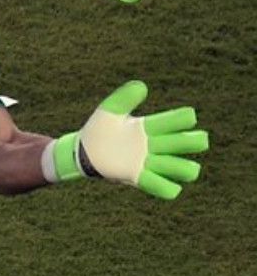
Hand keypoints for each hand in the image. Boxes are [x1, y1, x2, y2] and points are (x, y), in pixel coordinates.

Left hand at [53, 81, 207, 199]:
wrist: (82, 153)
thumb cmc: (98, 130)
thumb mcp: (108, 111)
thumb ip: (123, 98)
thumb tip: (142, 86)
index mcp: (152, 127)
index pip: (183, 120)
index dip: (184, 119)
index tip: (175, 120)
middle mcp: (157, 145)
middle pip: (193, 143)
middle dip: (195, 141)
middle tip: (176, 142)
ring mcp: (150, 164)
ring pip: (185, 170)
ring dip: (184, 168)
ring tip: (167, 163)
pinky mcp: (139, 178)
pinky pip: (165, 189)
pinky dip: (167, 187)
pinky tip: (151, 178)